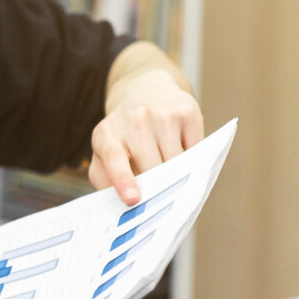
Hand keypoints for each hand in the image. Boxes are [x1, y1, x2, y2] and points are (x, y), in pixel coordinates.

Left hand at [90, 68, 204, 204]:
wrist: (145, 91)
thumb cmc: (123, 136)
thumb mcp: (104, 154)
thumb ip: (108, 181)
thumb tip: (128, 207)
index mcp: (107, 133)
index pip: (114, 158)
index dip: (123, 180)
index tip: (133, 199)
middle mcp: (134, 119)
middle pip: (152, 167)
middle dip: (156, 188)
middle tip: (159, 204)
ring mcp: (162, 114)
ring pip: (176, 162)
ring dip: (175, 176)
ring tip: (168, 176)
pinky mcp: (186, 112)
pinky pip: (195, 151)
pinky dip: (191, 161)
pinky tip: (181, 154)